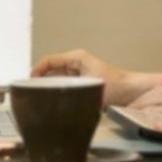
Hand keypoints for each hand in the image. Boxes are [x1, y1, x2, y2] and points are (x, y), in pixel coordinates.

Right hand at [31, 49, 160, 104]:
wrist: (133, 94)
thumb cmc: (116, 86)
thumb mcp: (89, 86)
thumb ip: (68, 89)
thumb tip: (50, 96)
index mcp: (76, 58)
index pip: (48, 61)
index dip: (35, 72)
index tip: (28, 84)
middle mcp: (76, 64)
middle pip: (50, 70)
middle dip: (40, 82)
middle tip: (31, 95)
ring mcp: (79, 74)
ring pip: (56, 80)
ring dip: (49, 89)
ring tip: (39, 100)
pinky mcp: (82, 84)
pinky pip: (64, 87)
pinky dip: (58, 93)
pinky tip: (53, 103)